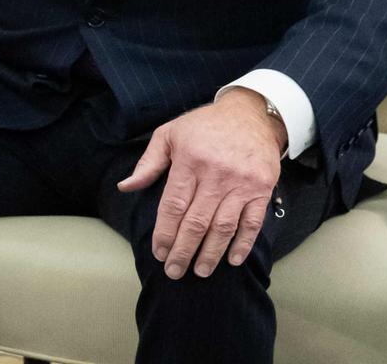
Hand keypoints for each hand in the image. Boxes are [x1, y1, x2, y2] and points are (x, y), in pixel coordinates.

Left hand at [118, 88, 286, 278]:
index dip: (165, 232)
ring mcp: (241, 183)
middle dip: (183, 250)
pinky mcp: (261, 189)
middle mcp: (216, 175)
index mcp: (189, 161)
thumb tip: (126, 187)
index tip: (159, 252)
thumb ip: (148, 163)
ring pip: (224, 226)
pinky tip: (232, 260)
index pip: (173, 205)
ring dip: (211, 253)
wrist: (250, 115)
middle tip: (174, 271)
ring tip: (200, 271)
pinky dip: (243, 243)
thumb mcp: (169, 134)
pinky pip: (252, 222)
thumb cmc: (203, 126)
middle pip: (197, 221)